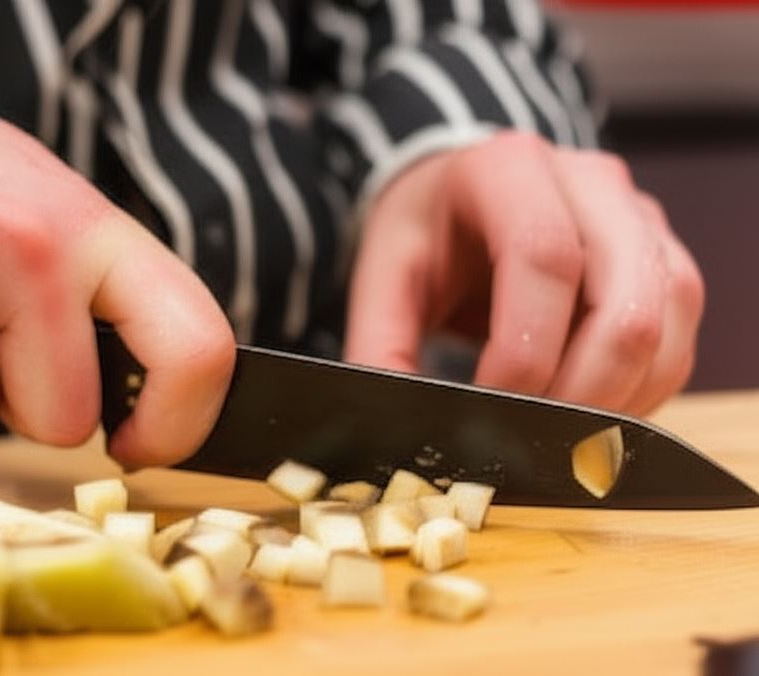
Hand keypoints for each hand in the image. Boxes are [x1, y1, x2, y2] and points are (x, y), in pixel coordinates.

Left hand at [344, 132, 703, 414]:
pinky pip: (681, 338)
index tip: (489, 404)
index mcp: (508, 169)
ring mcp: (639, 217)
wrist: (460, 198)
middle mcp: (590, 183)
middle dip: (583, 392)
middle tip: (532, 439)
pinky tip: (590, 412)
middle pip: (627, 303)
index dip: (523, 351)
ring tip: (559, 430)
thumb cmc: (424, 236)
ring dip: (621, 396)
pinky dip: (643, 390)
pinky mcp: (663, 258)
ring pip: (670, 322)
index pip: (544, 258)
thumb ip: (381, 349)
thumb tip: (398, 433)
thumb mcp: (382, 281)